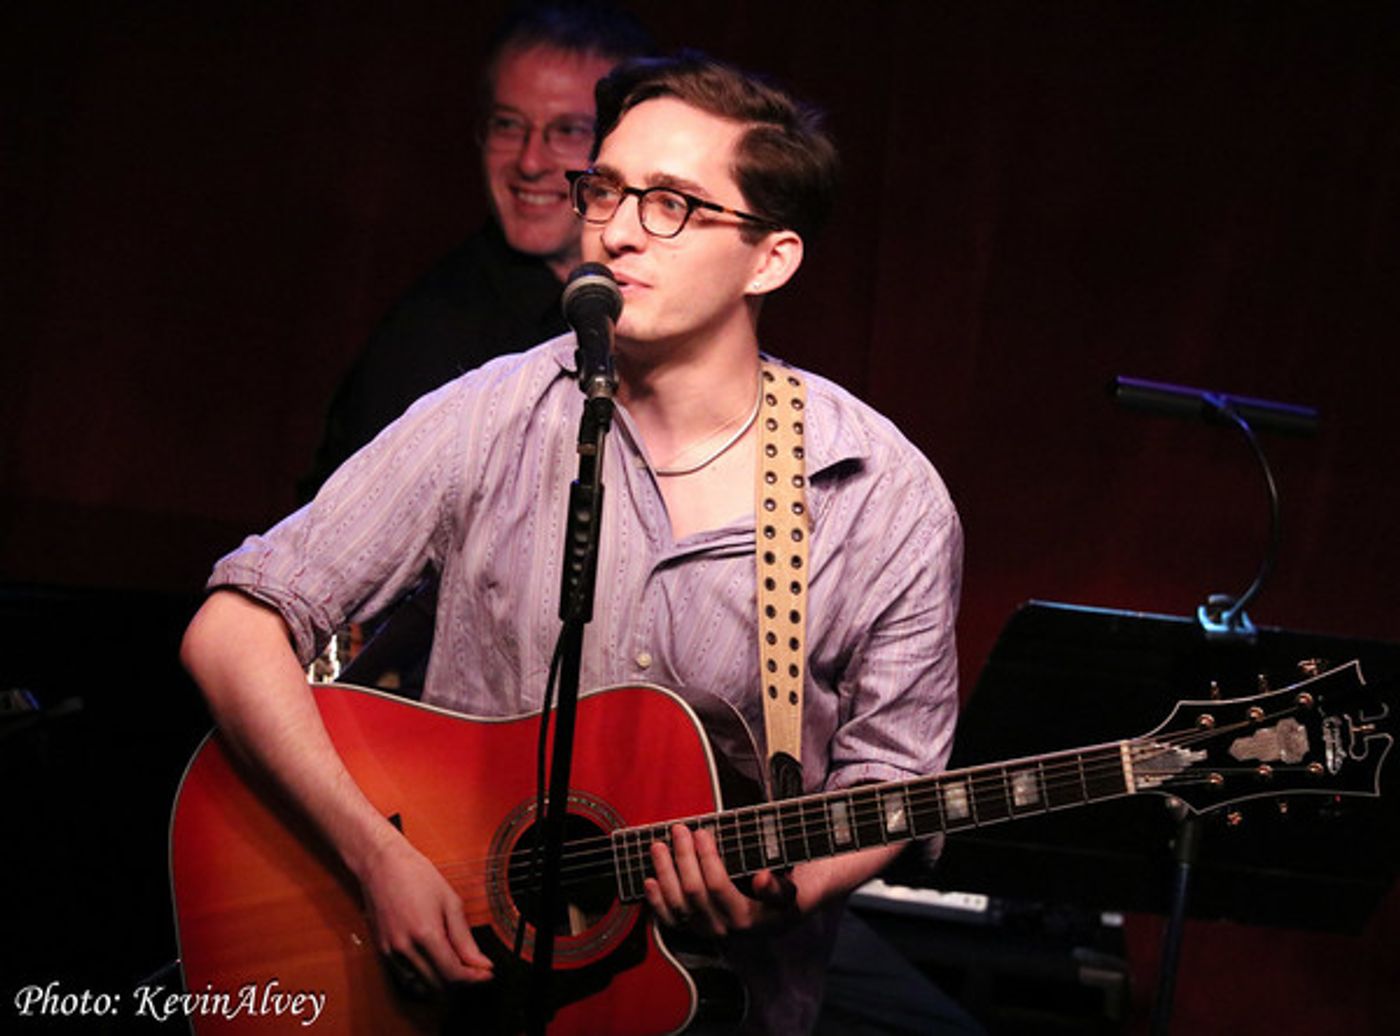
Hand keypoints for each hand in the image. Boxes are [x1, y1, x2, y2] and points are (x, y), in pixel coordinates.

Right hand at [357, 834, 493, 989]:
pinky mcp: (382, 951)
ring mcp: (390, 951)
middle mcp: (405, 947)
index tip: (486, 973)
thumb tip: (481, 963)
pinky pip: (405, 978)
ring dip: (440, 983)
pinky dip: (422, 978)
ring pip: (420, 986)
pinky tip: (434, 964)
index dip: (474, 978)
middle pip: (437, 984)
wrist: (382, 864)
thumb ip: (465, 938)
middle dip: (460, 981)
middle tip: (475, 968)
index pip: (452, 973)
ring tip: (456, 966)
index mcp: (425, 933)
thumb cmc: (416, 875)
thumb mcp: (450, 901)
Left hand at [643, 824, 801, 938]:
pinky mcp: (695, 930)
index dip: (705, 858)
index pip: (717, 886)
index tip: (701, 831)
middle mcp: (724, 929)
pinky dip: (656, 900)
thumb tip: (762, 881)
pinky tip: (649, 879)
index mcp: (747, 918)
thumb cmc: (787, 893)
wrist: (782, 915)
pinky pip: (670, 920)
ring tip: (658, 846)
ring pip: (677, 904)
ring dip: (664, 872)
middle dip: (683, 857)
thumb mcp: (792, 891)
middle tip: (679, 829)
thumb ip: (779, 889)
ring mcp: (707, 931)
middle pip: (693, 891)